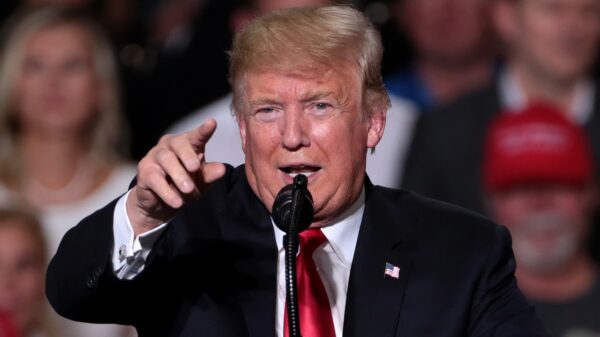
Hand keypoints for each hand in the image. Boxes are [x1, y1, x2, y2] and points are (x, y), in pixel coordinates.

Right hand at [126, 119, 225, 234]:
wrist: (160, 204)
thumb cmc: (183, 186)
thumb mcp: (200, 182)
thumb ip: (209, 174)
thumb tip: (222, 169)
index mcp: (187, 145)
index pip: (196, 136)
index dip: (204, 130)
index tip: (212, 123)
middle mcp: (170, 146)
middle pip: (179, 144)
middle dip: (188, 155)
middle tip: (195, 168)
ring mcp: (155, 156)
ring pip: (166, 159)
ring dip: (178, 175)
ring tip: (188, 189)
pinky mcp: (144, 171)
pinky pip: (155, 179)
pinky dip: (167, 191)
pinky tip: (177, 201)